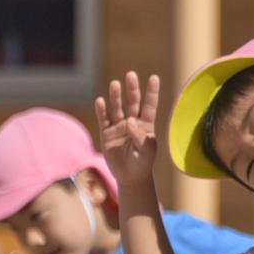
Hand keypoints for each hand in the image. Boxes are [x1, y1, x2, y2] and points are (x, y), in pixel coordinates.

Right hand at [95, 71, 160, 188]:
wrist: (130, 177)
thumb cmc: (142, 164)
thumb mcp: (147, 152)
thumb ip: (141, 136)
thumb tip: (130, 121)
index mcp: (146, 125)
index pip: (149, 105)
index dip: (152, 92)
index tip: (154, 78)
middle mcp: (132, 122)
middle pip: (133, 102)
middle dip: (132, 89)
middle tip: (131, 75)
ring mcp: (119, 127)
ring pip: (117, 108)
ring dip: (116, 96)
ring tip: (115, 84)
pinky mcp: (107, 133)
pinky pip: (104, 119)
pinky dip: (101, 110)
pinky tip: (100, 101)